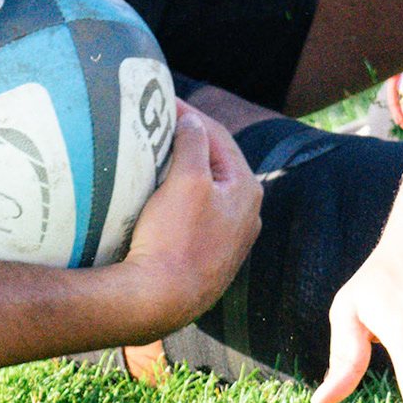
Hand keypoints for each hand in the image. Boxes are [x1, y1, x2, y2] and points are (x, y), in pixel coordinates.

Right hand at [121, 105, 261, 333]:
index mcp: (247, 189)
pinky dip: (180, 198)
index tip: (162, 100)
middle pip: (214, 163)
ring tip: (156, 154)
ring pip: (205, 190)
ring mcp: (229, 239)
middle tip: (158, 123)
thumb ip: (193, 142)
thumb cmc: (175, 238)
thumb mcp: (186, 179)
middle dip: (188, 141)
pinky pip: (196, 215)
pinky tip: (160, 197)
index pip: (217, 136)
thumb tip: (192, 120)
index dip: (188, 114)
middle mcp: (246, 214)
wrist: (159, 302)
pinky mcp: (209, 257)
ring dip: (183, 170)